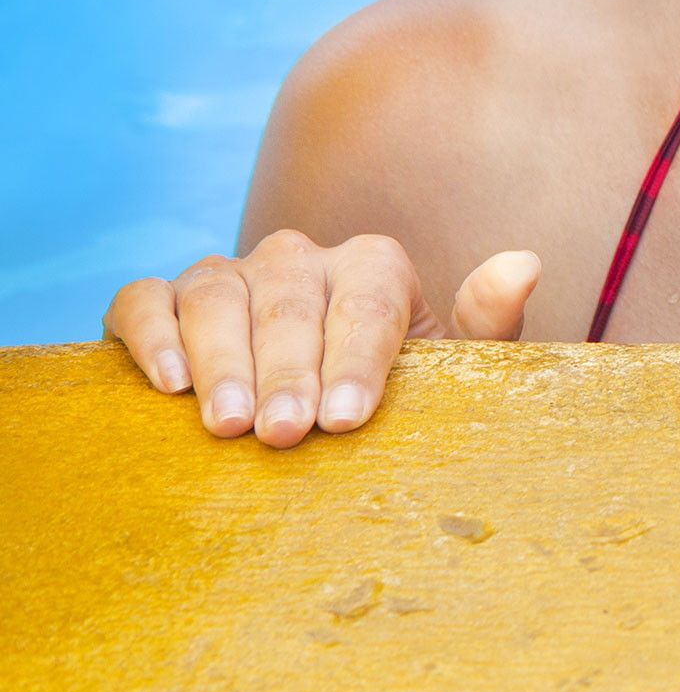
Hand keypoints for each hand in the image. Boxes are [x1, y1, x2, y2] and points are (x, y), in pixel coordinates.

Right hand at [103, 235, 540, 446]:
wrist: (325, 398)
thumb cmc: (397, 385)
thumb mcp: (453, 363)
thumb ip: (488, 322)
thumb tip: (524, 264)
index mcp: (373, 266)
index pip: (367, 302)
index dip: (356, 359)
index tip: (347, 417)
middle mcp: (298, 257)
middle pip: (289, 302)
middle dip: (288, 370)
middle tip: (285, 433)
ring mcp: (228, 274)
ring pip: (215, 296)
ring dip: (221, 361)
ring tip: (228, 425)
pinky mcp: (164, 300)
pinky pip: (143, 301)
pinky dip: (151, 334)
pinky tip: (168, 386)